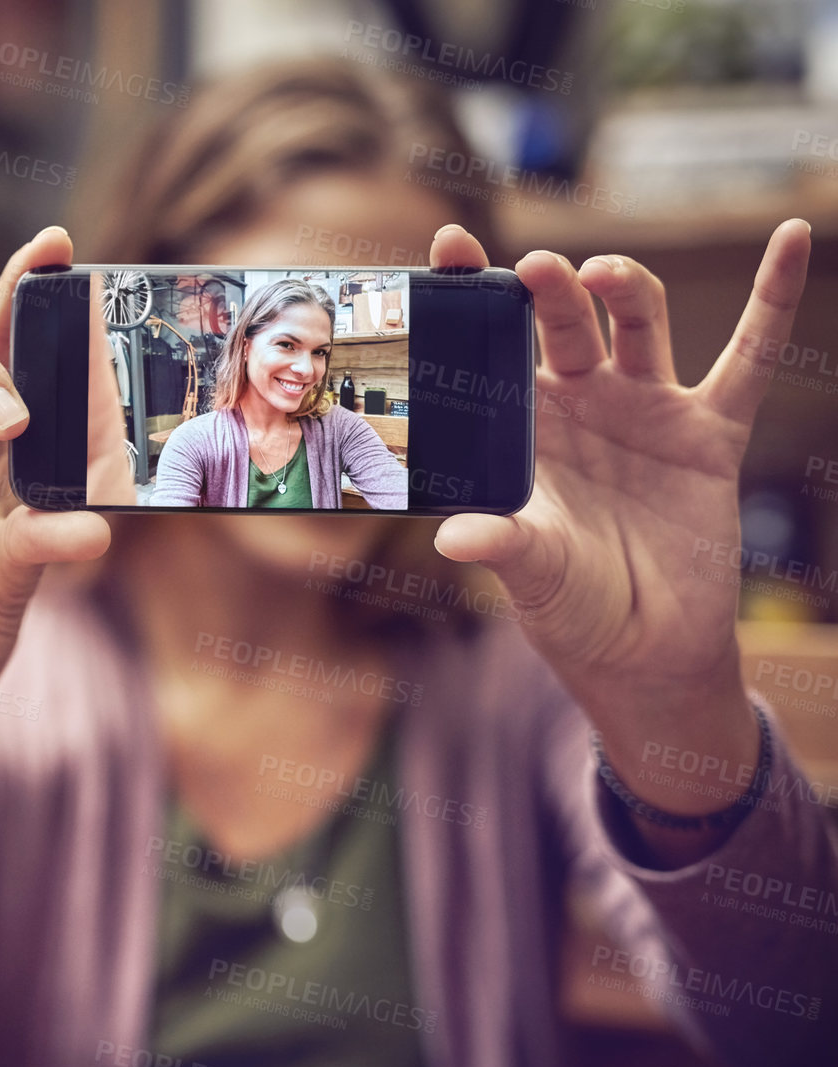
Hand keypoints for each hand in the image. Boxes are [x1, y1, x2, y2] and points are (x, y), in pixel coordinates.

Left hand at [428, 220, 810, 849]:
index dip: (469, 293)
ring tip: (597, 274)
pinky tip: (793, 239)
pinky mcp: (708, 430)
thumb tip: (454, 537)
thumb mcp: (531, 574)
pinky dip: (774, 298)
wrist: (645, 652)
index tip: (448, 245)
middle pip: (558, 323)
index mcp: (517, 425)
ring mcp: (643, 409)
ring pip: (633, 322)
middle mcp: (576, 404)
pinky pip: (748, 357)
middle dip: (545, 290)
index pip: (485, 346)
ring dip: (620, 287)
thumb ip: (501, 545)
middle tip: (535, 270)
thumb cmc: (570, 607)